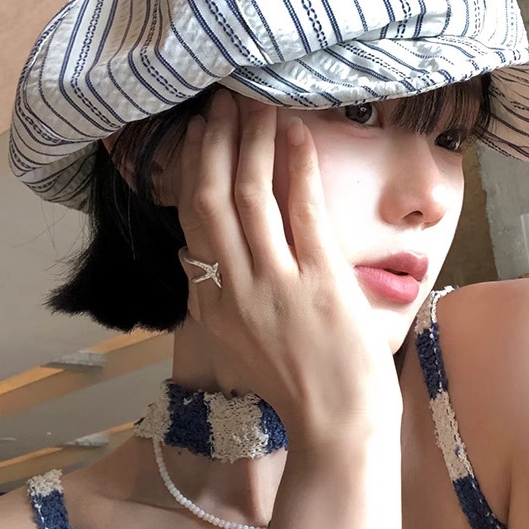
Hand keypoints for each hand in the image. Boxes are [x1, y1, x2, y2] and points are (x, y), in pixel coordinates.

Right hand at [177, 89, 400, 450]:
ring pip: (250, 196)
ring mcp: (276, 284)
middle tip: (222, 102)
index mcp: (212, 305)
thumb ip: (210, 298)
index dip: (192, 170)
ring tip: (255, 104)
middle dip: (215, 143)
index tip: (197, 134)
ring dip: (251, 142)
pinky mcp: (320, 281)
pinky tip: (297, 134)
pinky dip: (297, 166)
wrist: (338, 426)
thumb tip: (189, 253)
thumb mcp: (236, 345)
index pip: (191, 221)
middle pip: (211, 199)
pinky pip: (302, 210)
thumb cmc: (297, 386)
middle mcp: (234, 290)